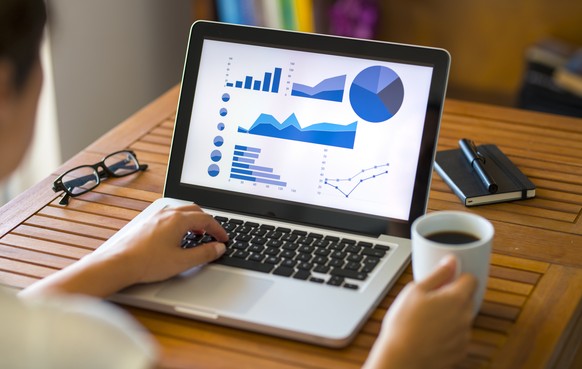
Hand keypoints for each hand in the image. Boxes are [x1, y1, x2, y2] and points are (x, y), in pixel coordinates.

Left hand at [21, 204, 227, 297]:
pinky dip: (180, 222)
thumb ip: (204, 254)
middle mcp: (167, 214)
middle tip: (213, 234)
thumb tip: (218, 248)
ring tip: (197, 234)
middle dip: (207, 221)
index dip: (218, 229)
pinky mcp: (147, 223)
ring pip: (181, 211)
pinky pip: (169, 216)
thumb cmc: (147, 262)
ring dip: (193, 220)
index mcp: (178, 220)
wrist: (118, 264)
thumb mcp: (182, 261)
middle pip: (195, 210)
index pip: (206, 219)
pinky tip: (177, 236)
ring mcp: (155, 217)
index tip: (224, 239)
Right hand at [363, 255, 477, 368]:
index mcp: (457, 299)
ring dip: (450, 315)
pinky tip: (430, 333)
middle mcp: (466, 317)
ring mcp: (464, 336)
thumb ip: (438, 273)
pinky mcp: (459, 351)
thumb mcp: (416, 290)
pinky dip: (448, 332)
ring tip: (427, 318)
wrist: (402, 357)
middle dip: (452, 296)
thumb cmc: (405, 324)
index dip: (458, 276)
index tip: (447, 278)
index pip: (471, 279)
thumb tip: (450, 261)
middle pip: (467, 298)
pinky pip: (458, 335)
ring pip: (462, 317)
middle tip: (431, 298)